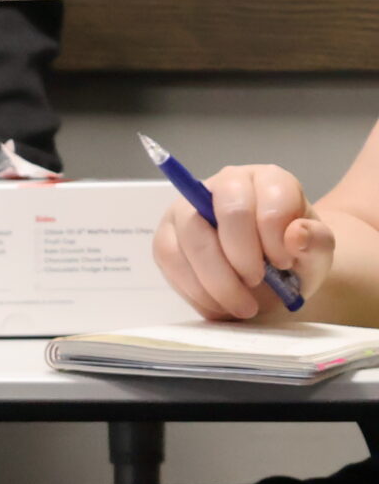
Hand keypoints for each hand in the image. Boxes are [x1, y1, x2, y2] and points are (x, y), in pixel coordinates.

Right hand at [153, 163, 336, 319]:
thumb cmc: (292, 259)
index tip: (283, 264)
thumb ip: (317, 243)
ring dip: (217, 280)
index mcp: (267, 179)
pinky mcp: (167, 237)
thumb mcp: (317, 254)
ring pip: (194, 239)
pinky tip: (216, 301)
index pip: (267, 196)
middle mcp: (224, 185)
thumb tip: (296, 235)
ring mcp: (189, 209)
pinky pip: (171, 260)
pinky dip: (194, 288)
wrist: (268, 279)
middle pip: (228, 213)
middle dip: (242, 258)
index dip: (275, 235)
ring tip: (239, 304)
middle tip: (255, 284)